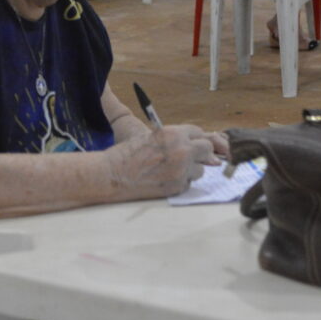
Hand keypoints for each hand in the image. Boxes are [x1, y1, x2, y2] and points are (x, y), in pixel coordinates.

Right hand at [105, 125, 222, 198]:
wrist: (114, 174)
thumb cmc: (129, 154)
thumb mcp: (152, 137)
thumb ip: (175, 138)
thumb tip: (198, 145)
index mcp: (174, 134)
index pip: (198, 133)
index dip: (194, 139)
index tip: (192, 144)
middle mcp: (182, 151)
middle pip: (206, 149)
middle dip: (200, 153)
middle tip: (188, 158)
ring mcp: (181, 170)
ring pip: (201, 169)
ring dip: (190, 169)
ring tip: (172, 169)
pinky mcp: (178, 186)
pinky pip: (189, 183)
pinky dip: (181, 182)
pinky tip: (166, 179)